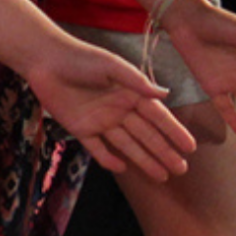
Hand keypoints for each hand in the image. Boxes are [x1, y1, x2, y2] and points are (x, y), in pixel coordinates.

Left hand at [22, 39, 197, 180]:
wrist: (45, 61)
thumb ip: (137, 82)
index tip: (190, 147)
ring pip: (126, 145)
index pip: (157, 117)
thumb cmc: (81, 58)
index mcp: (130, 94)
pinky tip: (122, 168)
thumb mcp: (111, 66)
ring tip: (162, 177)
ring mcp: (100, 121)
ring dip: (144, 160)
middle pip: (146, 135)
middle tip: (181, 170)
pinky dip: (108, 159)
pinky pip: (97, 148)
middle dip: (164, 152)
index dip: (173, 132)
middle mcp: (118, 110)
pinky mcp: (80, 128)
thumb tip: (166, 94)